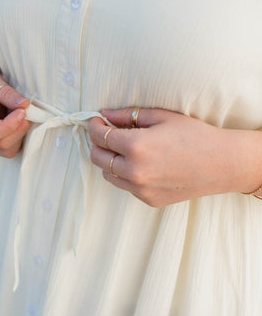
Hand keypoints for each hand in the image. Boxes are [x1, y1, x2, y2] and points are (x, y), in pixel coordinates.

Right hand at [0, 62, 30, 157]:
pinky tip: (22, 121)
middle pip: (1, 144)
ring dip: (20, 134)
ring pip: (8, 150)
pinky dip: (20, 136)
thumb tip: (25, 105)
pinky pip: (11, 147)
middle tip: (29, 111)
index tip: (23, 111)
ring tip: (25, 115)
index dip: (10, 125)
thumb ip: (7, 94)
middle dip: (18, 129)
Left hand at [88, 107, 247, 206]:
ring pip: (108, 174)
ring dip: (110, 160)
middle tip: (106, 133)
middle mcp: (135, 171)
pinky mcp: (148, 200)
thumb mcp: (162, 117)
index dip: (94, 126)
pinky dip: (126, 174)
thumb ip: (129, 115)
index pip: (100, 136)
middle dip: (97, 143)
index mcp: (136, 146)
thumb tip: (105, 115)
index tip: (96, 120)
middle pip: (97, 158)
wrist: (222, 164)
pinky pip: (126, 186)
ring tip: (124, 149)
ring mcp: (141, 189)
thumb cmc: (196, 135)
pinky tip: (142, 164)